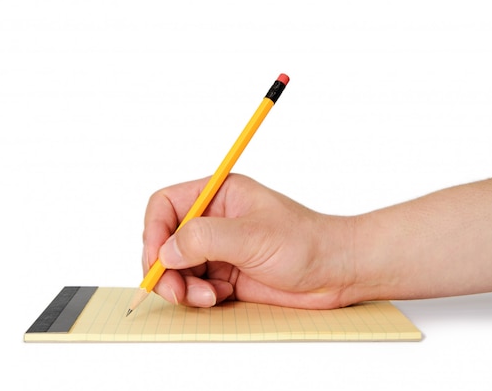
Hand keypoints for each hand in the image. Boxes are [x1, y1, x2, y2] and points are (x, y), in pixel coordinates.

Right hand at [142, 174, 358, 308]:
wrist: (337, 273)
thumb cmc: (308, 243)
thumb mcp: (254, 236)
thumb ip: (206, 239)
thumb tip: (166, 250)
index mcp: (219, 195)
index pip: (166, 205)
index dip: (154, 232)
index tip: (157, 260)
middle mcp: (214, 220)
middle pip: (165, 240)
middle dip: (166, 268)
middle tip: (176, 291)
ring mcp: (218, 249)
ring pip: (176, 267)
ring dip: (183, 286)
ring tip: (208, 296)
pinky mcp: (224, 274)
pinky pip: (193, 286)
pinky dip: (198, 296)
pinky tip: (221, 296)